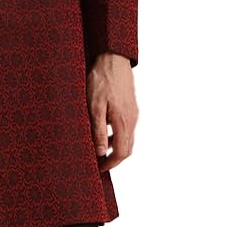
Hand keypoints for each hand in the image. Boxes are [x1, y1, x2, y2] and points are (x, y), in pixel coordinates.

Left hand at [87, 52, 136, 171]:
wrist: (113, 58)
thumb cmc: (101, 80)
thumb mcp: (94, 106)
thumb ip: (98, 130)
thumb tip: (100, 152)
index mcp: (124, 121)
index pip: (121, 153)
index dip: (110, 164)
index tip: (98, 168)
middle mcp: (132, 119)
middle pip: (127, 148)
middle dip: (113, 159)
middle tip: (98, 162)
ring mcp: (133, 113)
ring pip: (127, 138)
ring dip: (114, 147)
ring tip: (97, 147)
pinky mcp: (131, 107)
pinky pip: (126, 127)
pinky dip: (116, 135)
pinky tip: (103, 130)